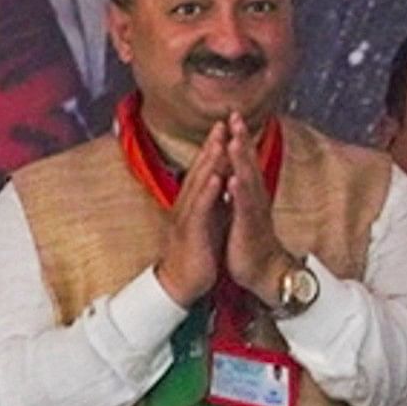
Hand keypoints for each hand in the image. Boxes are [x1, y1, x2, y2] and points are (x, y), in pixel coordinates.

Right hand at [152, 120, 231, 309]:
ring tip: (220, 140)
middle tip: (222, 122)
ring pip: (198, 184)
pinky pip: (200, 209)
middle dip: (211, 145)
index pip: (203, 169)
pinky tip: (215, 177)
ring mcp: (186, 217)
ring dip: (209, 162)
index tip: (225, 125)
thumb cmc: (197, 251)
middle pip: (199, 169)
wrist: (181, 283)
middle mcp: (186, 204)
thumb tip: (222, 182)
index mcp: (193, 201)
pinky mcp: (191, 232)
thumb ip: (213, 200)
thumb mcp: (207, 220)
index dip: (213, 147)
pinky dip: (208, 192)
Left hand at [219, 116, 297, 301]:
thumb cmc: (250, 241)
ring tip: (235, 140)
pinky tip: (233, 180)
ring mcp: (253, 211)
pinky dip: (238, 193)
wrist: (264, 271)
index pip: (244, 161)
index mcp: (250, 193)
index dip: (238, 138)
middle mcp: (255, 197)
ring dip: (242, 160)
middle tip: (235, 116)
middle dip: (242, 139)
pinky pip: (243, 207)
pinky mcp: (249, 226)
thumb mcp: (243, 211)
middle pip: (249, 163)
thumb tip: (232, 172)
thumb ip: (239, 191)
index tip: (231, 116)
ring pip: (248, 180)